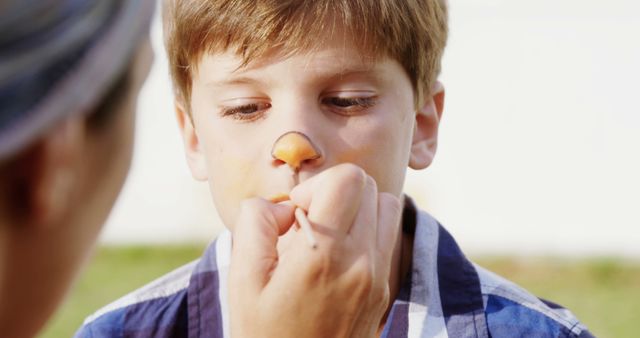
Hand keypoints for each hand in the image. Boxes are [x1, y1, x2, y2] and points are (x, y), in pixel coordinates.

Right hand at [229, 164, 401, 337]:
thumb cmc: (262, 334)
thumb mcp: (243, 279)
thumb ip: (256, 222)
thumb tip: (285, 204)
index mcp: (325, 255)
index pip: (347, 179)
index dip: (314, 186)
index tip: (294, 215)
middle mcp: (362, 262)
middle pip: (368, 187)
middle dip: (334, 193)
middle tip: (307, 223)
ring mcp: (378, 278)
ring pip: (386, 208)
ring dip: (355, 210)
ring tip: (324, 236)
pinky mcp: (383, 292)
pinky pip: (385, 239)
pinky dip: (365, 232)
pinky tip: (335, 257)